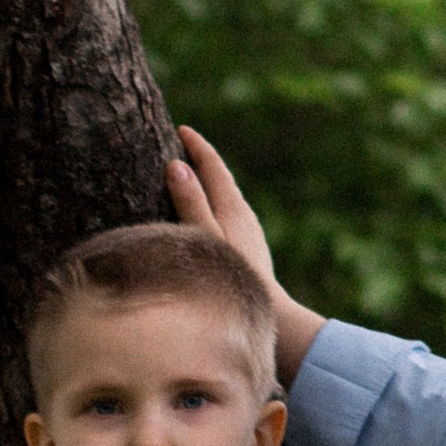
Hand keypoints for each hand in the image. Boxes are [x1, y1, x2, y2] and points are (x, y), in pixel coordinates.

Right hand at [164, 126, 324, 384]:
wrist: (269, 316)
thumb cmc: (231, 278)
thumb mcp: (204, 237)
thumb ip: (191, 202)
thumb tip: (176, 166)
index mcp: (233, 207)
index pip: (213, 166)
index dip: (196, 146)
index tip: (181, 128)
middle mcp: (244, 215)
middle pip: (221, 178)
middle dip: (201, 160)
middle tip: (181, 144)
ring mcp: (248, 233)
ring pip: (225, 198)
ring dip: (206, 184)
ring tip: (187, 176)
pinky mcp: (248, 250)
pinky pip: (225, 215)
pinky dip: (211, 205)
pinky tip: (203, 218)